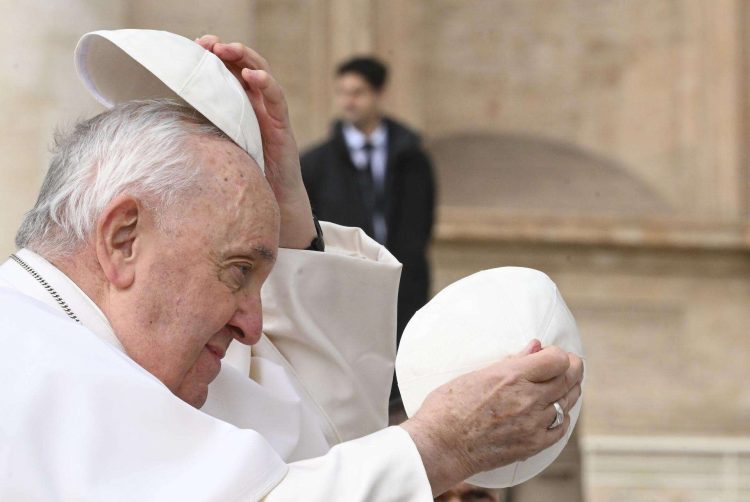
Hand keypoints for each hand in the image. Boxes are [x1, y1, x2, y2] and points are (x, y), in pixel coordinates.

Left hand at [195, 35, 316, 248]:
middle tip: (207, 43)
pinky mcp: (282, 126)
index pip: (225, 73)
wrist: (269, 203)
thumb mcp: (212, 150)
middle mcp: (254, 106)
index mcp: (235, 108)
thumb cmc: (239, 178)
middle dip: (226, 51)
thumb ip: (196, 135)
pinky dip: (266, 83)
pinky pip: (276, 98)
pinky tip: (252, 76)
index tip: (192, 48)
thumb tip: (157, 127)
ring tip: (227, 50)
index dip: (211, 58)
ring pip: (261, 74)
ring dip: (245, 58)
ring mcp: (270, 114)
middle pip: (242, 67)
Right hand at [400, 341, 583, 496]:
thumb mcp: (476, 375)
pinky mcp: (532, 445)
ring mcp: (532, 423)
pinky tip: (557, 412)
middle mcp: (527, 398)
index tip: (553, 353)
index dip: (559, 354)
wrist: (440, 445)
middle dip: (573, 368)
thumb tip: (535, 347)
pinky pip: (560, 428)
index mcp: (511, 376)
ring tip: (565, 385)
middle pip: (568, 379)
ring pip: (567, 403)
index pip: (557, 360)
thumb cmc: (448, 407)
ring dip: (569, 391)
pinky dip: (562, 417)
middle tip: (571, 364)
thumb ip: (511, 361)